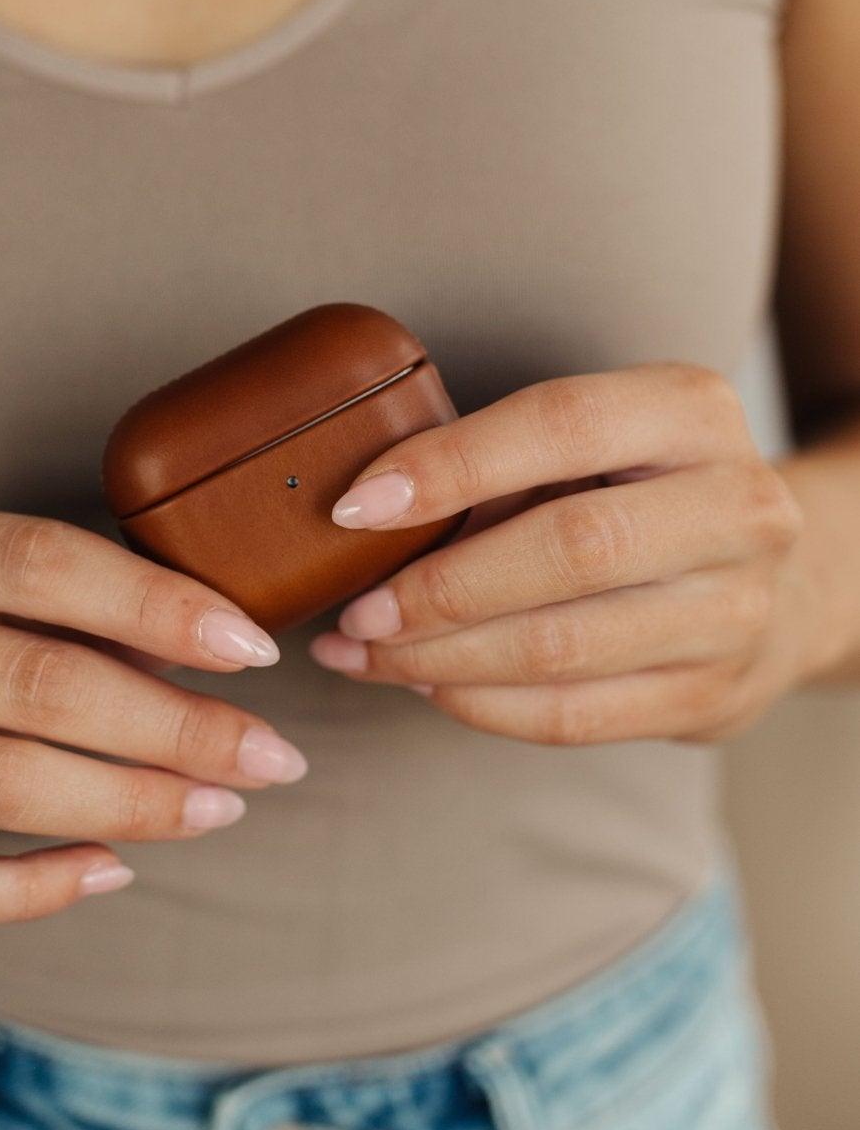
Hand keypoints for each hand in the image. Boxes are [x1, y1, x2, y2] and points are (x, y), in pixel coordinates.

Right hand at [0, 498, 307, 925]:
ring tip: (220, 810)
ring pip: (2, 782)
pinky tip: (113, 869)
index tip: (256, 651)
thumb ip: (74, 608)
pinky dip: (42, 885)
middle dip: (177, 726)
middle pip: (38, 682)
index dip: (159, 606)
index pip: (41, 562)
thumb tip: (228, 649)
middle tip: (273, 758)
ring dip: (133, 803)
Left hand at [308, 363, 816, 745]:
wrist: (773, 584)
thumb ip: (496, 465)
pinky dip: (480, 704)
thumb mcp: (593, 447)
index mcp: (694, 412)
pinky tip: (426, 684)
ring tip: (366, 652)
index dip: (451, 465)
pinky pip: (573, 716)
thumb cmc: (638, 498)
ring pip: (563, 647)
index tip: (357, 507)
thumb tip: (361, 516)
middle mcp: (737, 507)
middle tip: (356, 610)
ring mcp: (736, 611)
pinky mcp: (713, 696)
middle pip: (571, 548)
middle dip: (442, 587)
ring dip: (441, 658)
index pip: (563, 422)